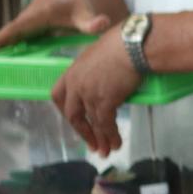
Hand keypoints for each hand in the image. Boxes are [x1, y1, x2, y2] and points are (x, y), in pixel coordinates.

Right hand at [0, 0, 111, 56]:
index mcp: (36, 15)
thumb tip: (102, 23)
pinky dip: (6, 49)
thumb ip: (92, 21)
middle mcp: (27, 19)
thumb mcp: (84, 11)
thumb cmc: (76, 0)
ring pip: (10, 39)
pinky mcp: (28, 29)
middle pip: (7, 36)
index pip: (15, 29)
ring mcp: (26, 24)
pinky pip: (15, 40)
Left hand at [51, 29, 138, 155]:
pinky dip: (111, 135)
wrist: (133, 45)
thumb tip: (108, 76)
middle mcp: (76, 84)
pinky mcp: (104, 101)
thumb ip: (97, 68)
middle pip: (72, 114)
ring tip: (106, 151)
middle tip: (92, 144)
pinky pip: (106, 123)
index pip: (59, 95)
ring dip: (99, 138)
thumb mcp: (101, 53)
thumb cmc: (123, 43)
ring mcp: (88, 94)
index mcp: (73, 71)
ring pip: (91, 122)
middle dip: (83, 131)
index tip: (76, 120)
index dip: (66, 110)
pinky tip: (116, 143)